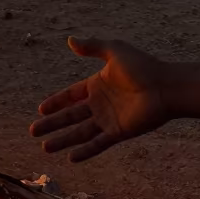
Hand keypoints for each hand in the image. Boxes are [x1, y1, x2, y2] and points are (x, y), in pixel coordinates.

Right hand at [30, 36, 169, 161]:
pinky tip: (71, 158)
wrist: (165, 87)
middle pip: (70, 116)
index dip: (56, 102)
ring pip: (80, 132)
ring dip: (63, 140)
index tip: (40, 109)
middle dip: (52, 124)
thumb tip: (70, 40)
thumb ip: (92, 47)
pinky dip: (85, 151)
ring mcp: (108, 120)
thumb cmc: (142, 66)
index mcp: (97, 84)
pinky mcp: (118, 132)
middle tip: (33, 131)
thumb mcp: (114, 51)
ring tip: (45, 148)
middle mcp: (100, 104)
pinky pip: (98, 143)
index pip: (71, 96)